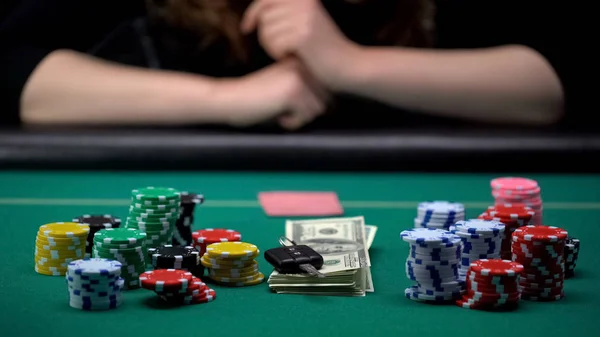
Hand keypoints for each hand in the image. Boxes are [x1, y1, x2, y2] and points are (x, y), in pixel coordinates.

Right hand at [223, 58, 328, 129]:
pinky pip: (304, 118)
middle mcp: (302, 66)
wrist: (228, 99)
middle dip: (302, 113)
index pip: (321, 95)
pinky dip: (289, 122)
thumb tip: (332, 104)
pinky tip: (272, 111)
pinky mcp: (293, 92)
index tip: (280, 100)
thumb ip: (306, 90)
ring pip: (315, 111)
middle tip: (276, 105)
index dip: (302, 106)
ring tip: (274, 107)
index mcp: (300, 63)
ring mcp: (298, 77)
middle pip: (321, 103)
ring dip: (296, 117)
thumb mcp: (283, 88)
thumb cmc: (254, 99)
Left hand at [241, 0, 358, 89]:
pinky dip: (278, 54)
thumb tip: (256, 13)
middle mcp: (305, 3)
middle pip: (264, 17)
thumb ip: (286, 13)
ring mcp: (304, 18)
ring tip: (289, 53)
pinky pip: (274, 43)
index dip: (252, 13)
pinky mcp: (303, 36)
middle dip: (266, 36)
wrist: (349, 67)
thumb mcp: (307, 23)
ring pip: (267, 32)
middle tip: (281, 50)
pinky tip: (292, 58)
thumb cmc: (325, 50)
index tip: (246, 28)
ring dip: (272, 47)